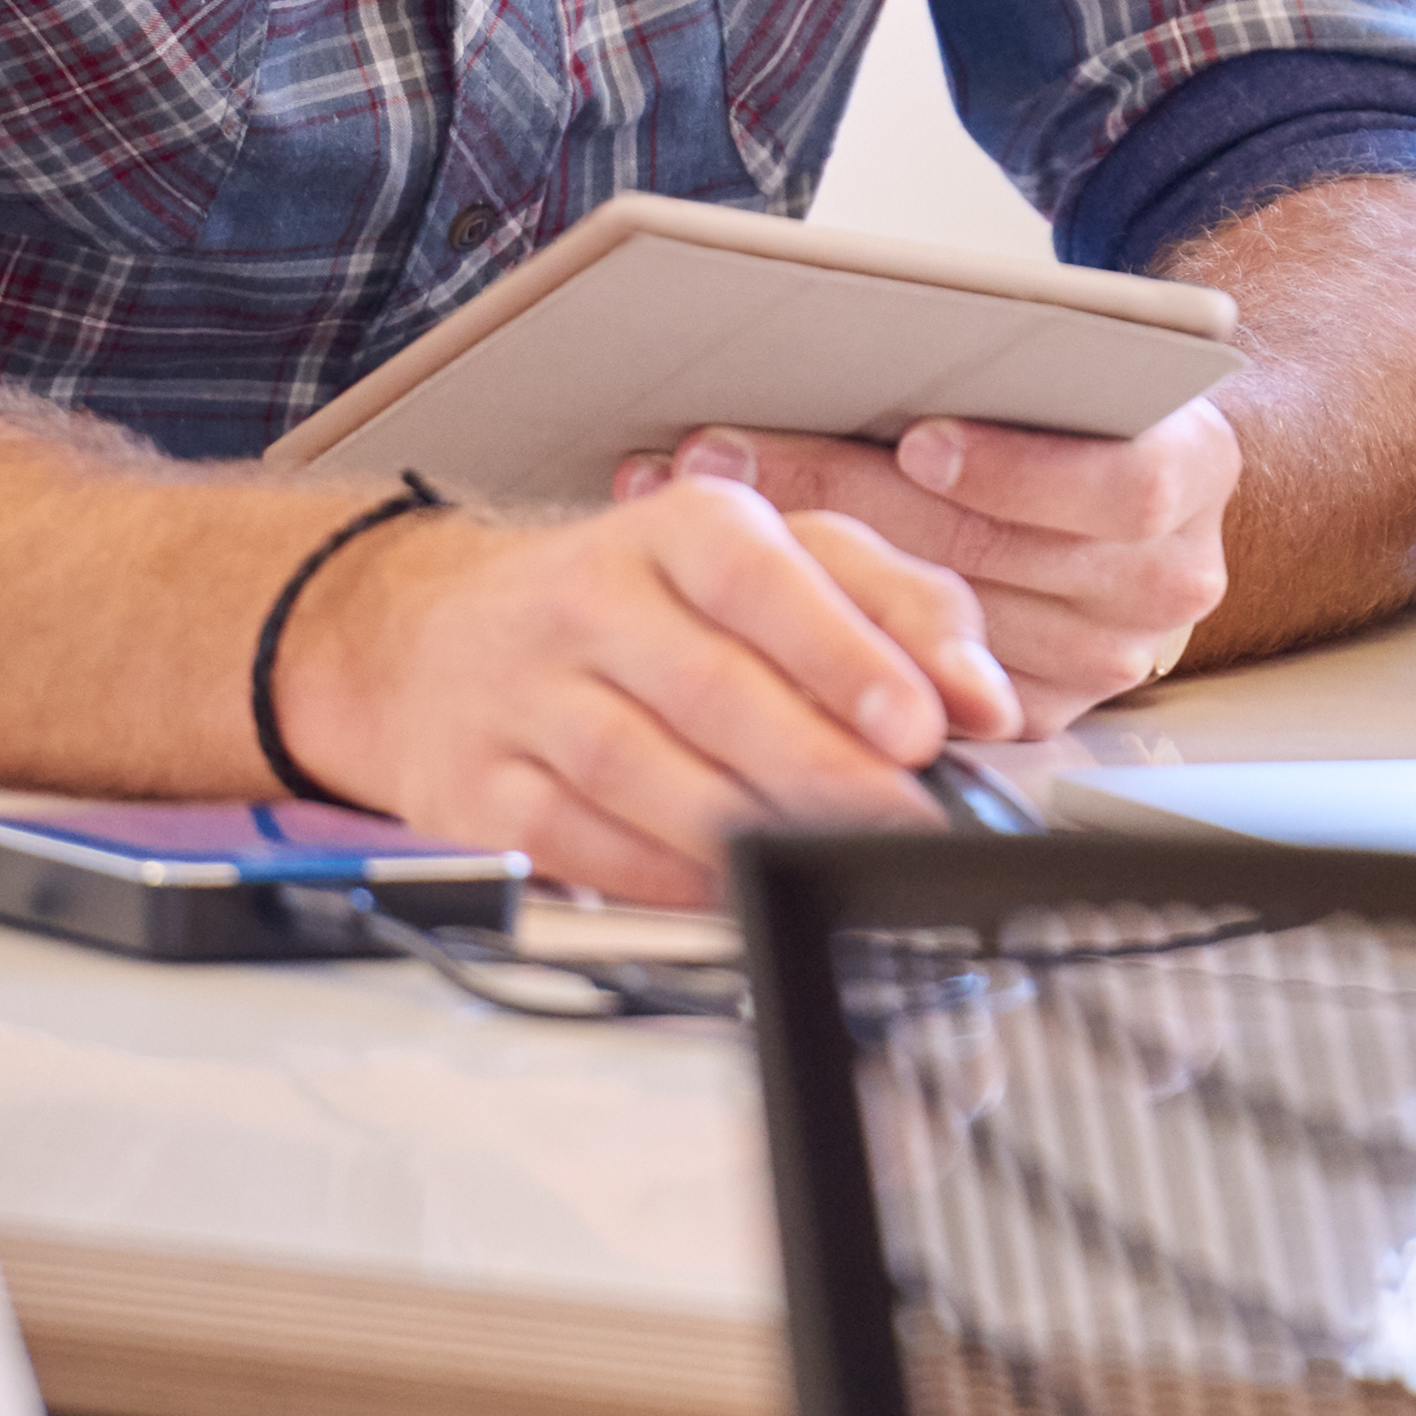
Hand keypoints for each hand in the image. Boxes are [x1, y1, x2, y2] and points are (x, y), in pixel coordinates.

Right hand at [264, 474, 1019, 904]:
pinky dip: (658, 876)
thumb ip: (897, 610)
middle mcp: (592, 598)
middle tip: (907, 816)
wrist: (434, 636)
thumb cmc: (646, 602)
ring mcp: (524, 694)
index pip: (764, 578)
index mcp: (682, 528)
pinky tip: (728, 888)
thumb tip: (982, 697)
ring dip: (746, 827)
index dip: (847, 654)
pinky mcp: (476, 786)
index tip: (923, 725)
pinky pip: (573, 841)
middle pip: (711, 687)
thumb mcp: (780, 564)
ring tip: (832, 857)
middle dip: (823, 765)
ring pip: (639, 770)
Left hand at [618, 401, 1239, 728]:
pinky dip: (839, 633)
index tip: (919, 444)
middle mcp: (1165, 579)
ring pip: (949, 627)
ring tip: (709, 513)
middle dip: (854, 499)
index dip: (1015, 471)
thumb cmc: (1086, 405)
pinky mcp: (1045, 709)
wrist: (1143, 485)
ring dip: (817, 569)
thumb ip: (999, 358)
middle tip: (733, 456)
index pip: (1122, 485)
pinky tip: (751, 590)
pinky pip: (931, 684)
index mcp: (1193, 472)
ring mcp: (1109, 657)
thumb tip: (841, 345)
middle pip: (1002, 555)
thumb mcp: (1076, 362)